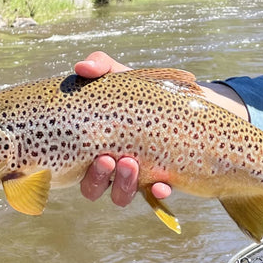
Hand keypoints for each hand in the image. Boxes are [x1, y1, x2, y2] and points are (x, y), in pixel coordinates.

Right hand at [74, 52, 170, 205]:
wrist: (185, 100)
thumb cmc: (142, 90)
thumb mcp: (120, 75)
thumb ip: (100, 67)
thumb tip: (82, 67)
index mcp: (93, 146)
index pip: (76, 169)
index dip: (81, 170)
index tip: (96, 154)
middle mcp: (110, 166)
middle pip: (94, 187)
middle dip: (99, 178)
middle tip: (108, 159)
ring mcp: (135, 176)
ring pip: (121, 195)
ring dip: (123, 185)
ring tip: (132, 163)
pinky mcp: (161, 179)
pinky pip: (156, 196)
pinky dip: (158, 193)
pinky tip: (163, 185)